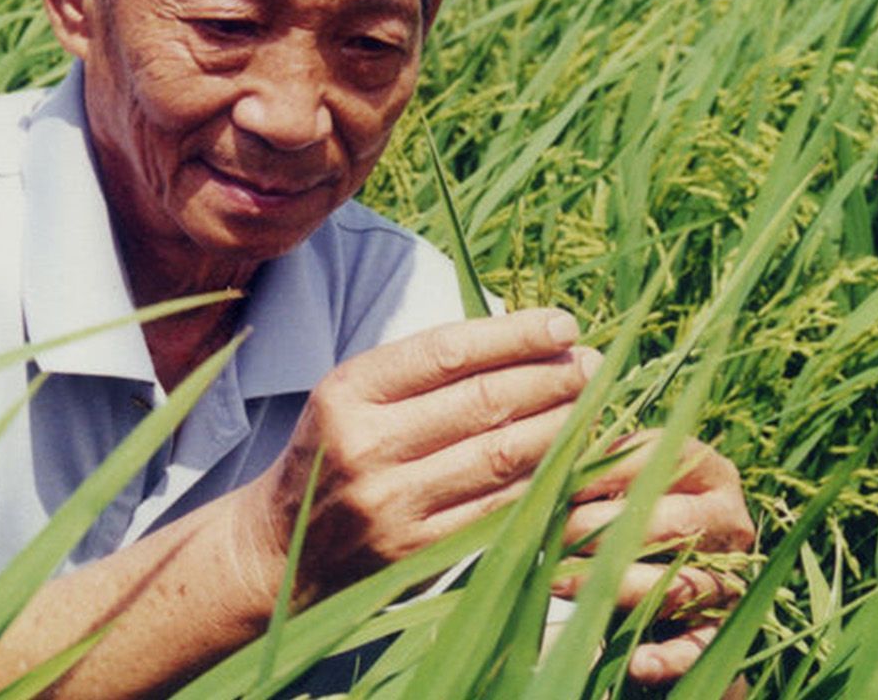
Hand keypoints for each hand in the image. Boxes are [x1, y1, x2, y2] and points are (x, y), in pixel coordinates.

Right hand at [240, 308, 600, 604]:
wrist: (286, 546)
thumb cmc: (337, 451)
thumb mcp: (356, 395)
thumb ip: (424, 369)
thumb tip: (522, 339)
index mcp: (349, 391)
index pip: (446, 351)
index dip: (514, 335)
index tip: (564, 327)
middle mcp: (366, 444)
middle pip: (483, 401)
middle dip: (550, 379)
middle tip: (592, 367)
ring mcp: (392, 503)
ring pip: (501, 455)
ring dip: (560, 426)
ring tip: (590, 406)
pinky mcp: (417, 550)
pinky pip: (499, 507)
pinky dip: (542, 480)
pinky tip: (568, 459)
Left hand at [557, 430, 755, 684]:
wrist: (642, 576)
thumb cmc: (617, 511)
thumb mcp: (611, 481)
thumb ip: (594, 463)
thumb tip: (561, 453)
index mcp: (707, 471)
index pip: (664, 459)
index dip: (608, 471)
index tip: (563, 482)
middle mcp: (729, 521)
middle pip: (673, 522)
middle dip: (604, 528)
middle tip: (554, 533)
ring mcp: (730, 575)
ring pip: (681, 583)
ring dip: (617, 585)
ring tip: (559, 581)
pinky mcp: (719, 627)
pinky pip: (699, 645)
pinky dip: (669, 656)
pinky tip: (636, 662)